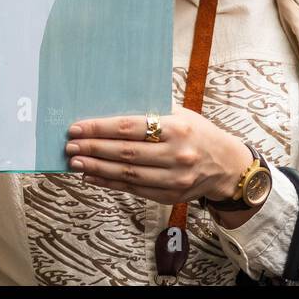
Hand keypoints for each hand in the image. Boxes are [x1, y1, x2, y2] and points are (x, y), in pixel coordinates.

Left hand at [66, 109, 250, 206]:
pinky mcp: (170, 196)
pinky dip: (109, 183)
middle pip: (125, 153)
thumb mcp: (181, 113)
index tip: (77, 127)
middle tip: (70, 146)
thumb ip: (152, 109)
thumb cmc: (198, 133)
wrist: (228, 166)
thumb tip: (111, 102)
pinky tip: (92, 177)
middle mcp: (176, 154)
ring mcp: (174, 178)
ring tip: (75, 162)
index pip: (129, 127)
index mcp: (176, 128)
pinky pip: (134, 190)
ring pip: (127, 174)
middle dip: (93, 149)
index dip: (100, 128)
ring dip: (97, 169)